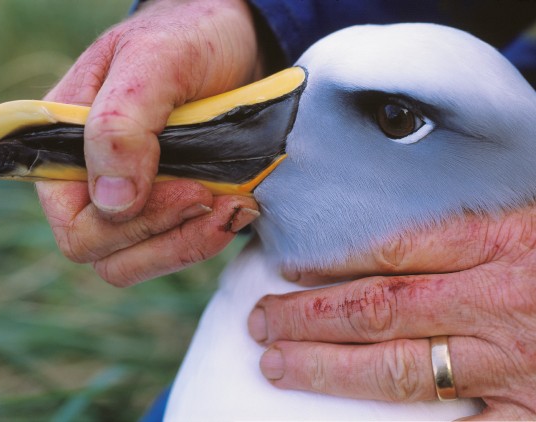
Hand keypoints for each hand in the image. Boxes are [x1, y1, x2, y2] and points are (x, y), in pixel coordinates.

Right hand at [36, 0, 261, 284]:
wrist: (235, 41)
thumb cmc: (188, 38)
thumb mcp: (154, 62)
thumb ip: (120, 123)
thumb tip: (113, 202)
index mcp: (67, 149)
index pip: (74, 226)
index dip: (125, 225)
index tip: (187, 189)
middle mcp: (94, 182)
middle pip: (108, 256)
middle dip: (166, 238)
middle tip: (214, 198)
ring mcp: (136, 198)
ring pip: (146, 259)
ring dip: (192, 242)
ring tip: (233, 205)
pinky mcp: (173, 206)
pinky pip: (181, 246)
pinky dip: (210, 234)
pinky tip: (237, 204)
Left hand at [248, 206, 535, 419]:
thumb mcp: (531, 216)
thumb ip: (470, 225)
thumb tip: (397, 239)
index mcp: (499, 242)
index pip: (390, 249)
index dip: (330, 261)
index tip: (288, 268)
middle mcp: (495, 302)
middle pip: (376, 309)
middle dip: (308, 318)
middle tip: (262, 322)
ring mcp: (511, 364)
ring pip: (397, 369)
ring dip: (328, 368)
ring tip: (277, 364)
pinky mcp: (531, 413)